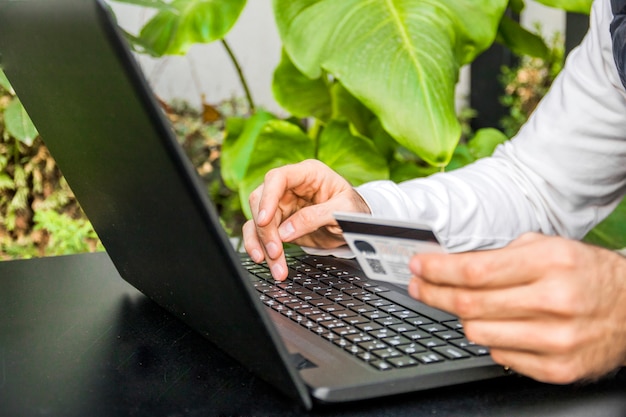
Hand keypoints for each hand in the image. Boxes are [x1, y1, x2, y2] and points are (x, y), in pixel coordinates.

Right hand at [242, 159, 369, 279]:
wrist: (356, 224)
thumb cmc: (353, 209)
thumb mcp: (343, 210)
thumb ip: (315, 217)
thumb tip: (286, 232)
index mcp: (308, 173)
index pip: (278, 178)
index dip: (267, 198)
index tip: (264, 221)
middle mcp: (290, 186)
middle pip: (262, 201)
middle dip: (266, 230)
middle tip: (275, 252)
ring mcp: (282, 204)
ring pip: (258, 221)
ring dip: (262, 244)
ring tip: (275, 266)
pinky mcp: (279, 222)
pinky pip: (260, 232)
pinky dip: (260, 247)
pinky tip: (265, 260)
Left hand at [408, 232, 625, 383]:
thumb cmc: (585, 274)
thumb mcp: (549, 247)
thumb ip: (502, 255)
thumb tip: (451, 263)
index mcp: (551, 263)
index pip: (475, 270)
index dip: (437, 269)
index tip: (418, 265)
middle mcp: (554, 302)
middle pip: (470, 303)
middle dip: (433, 293)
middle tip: (419, 285)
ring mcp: (556, 340)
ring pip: (477, 333)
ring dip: (463, 317)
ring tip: (466, 305)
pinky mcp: (558, 369)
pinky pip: (499, 355)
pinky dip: (491, 339)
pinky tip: (500, 326)